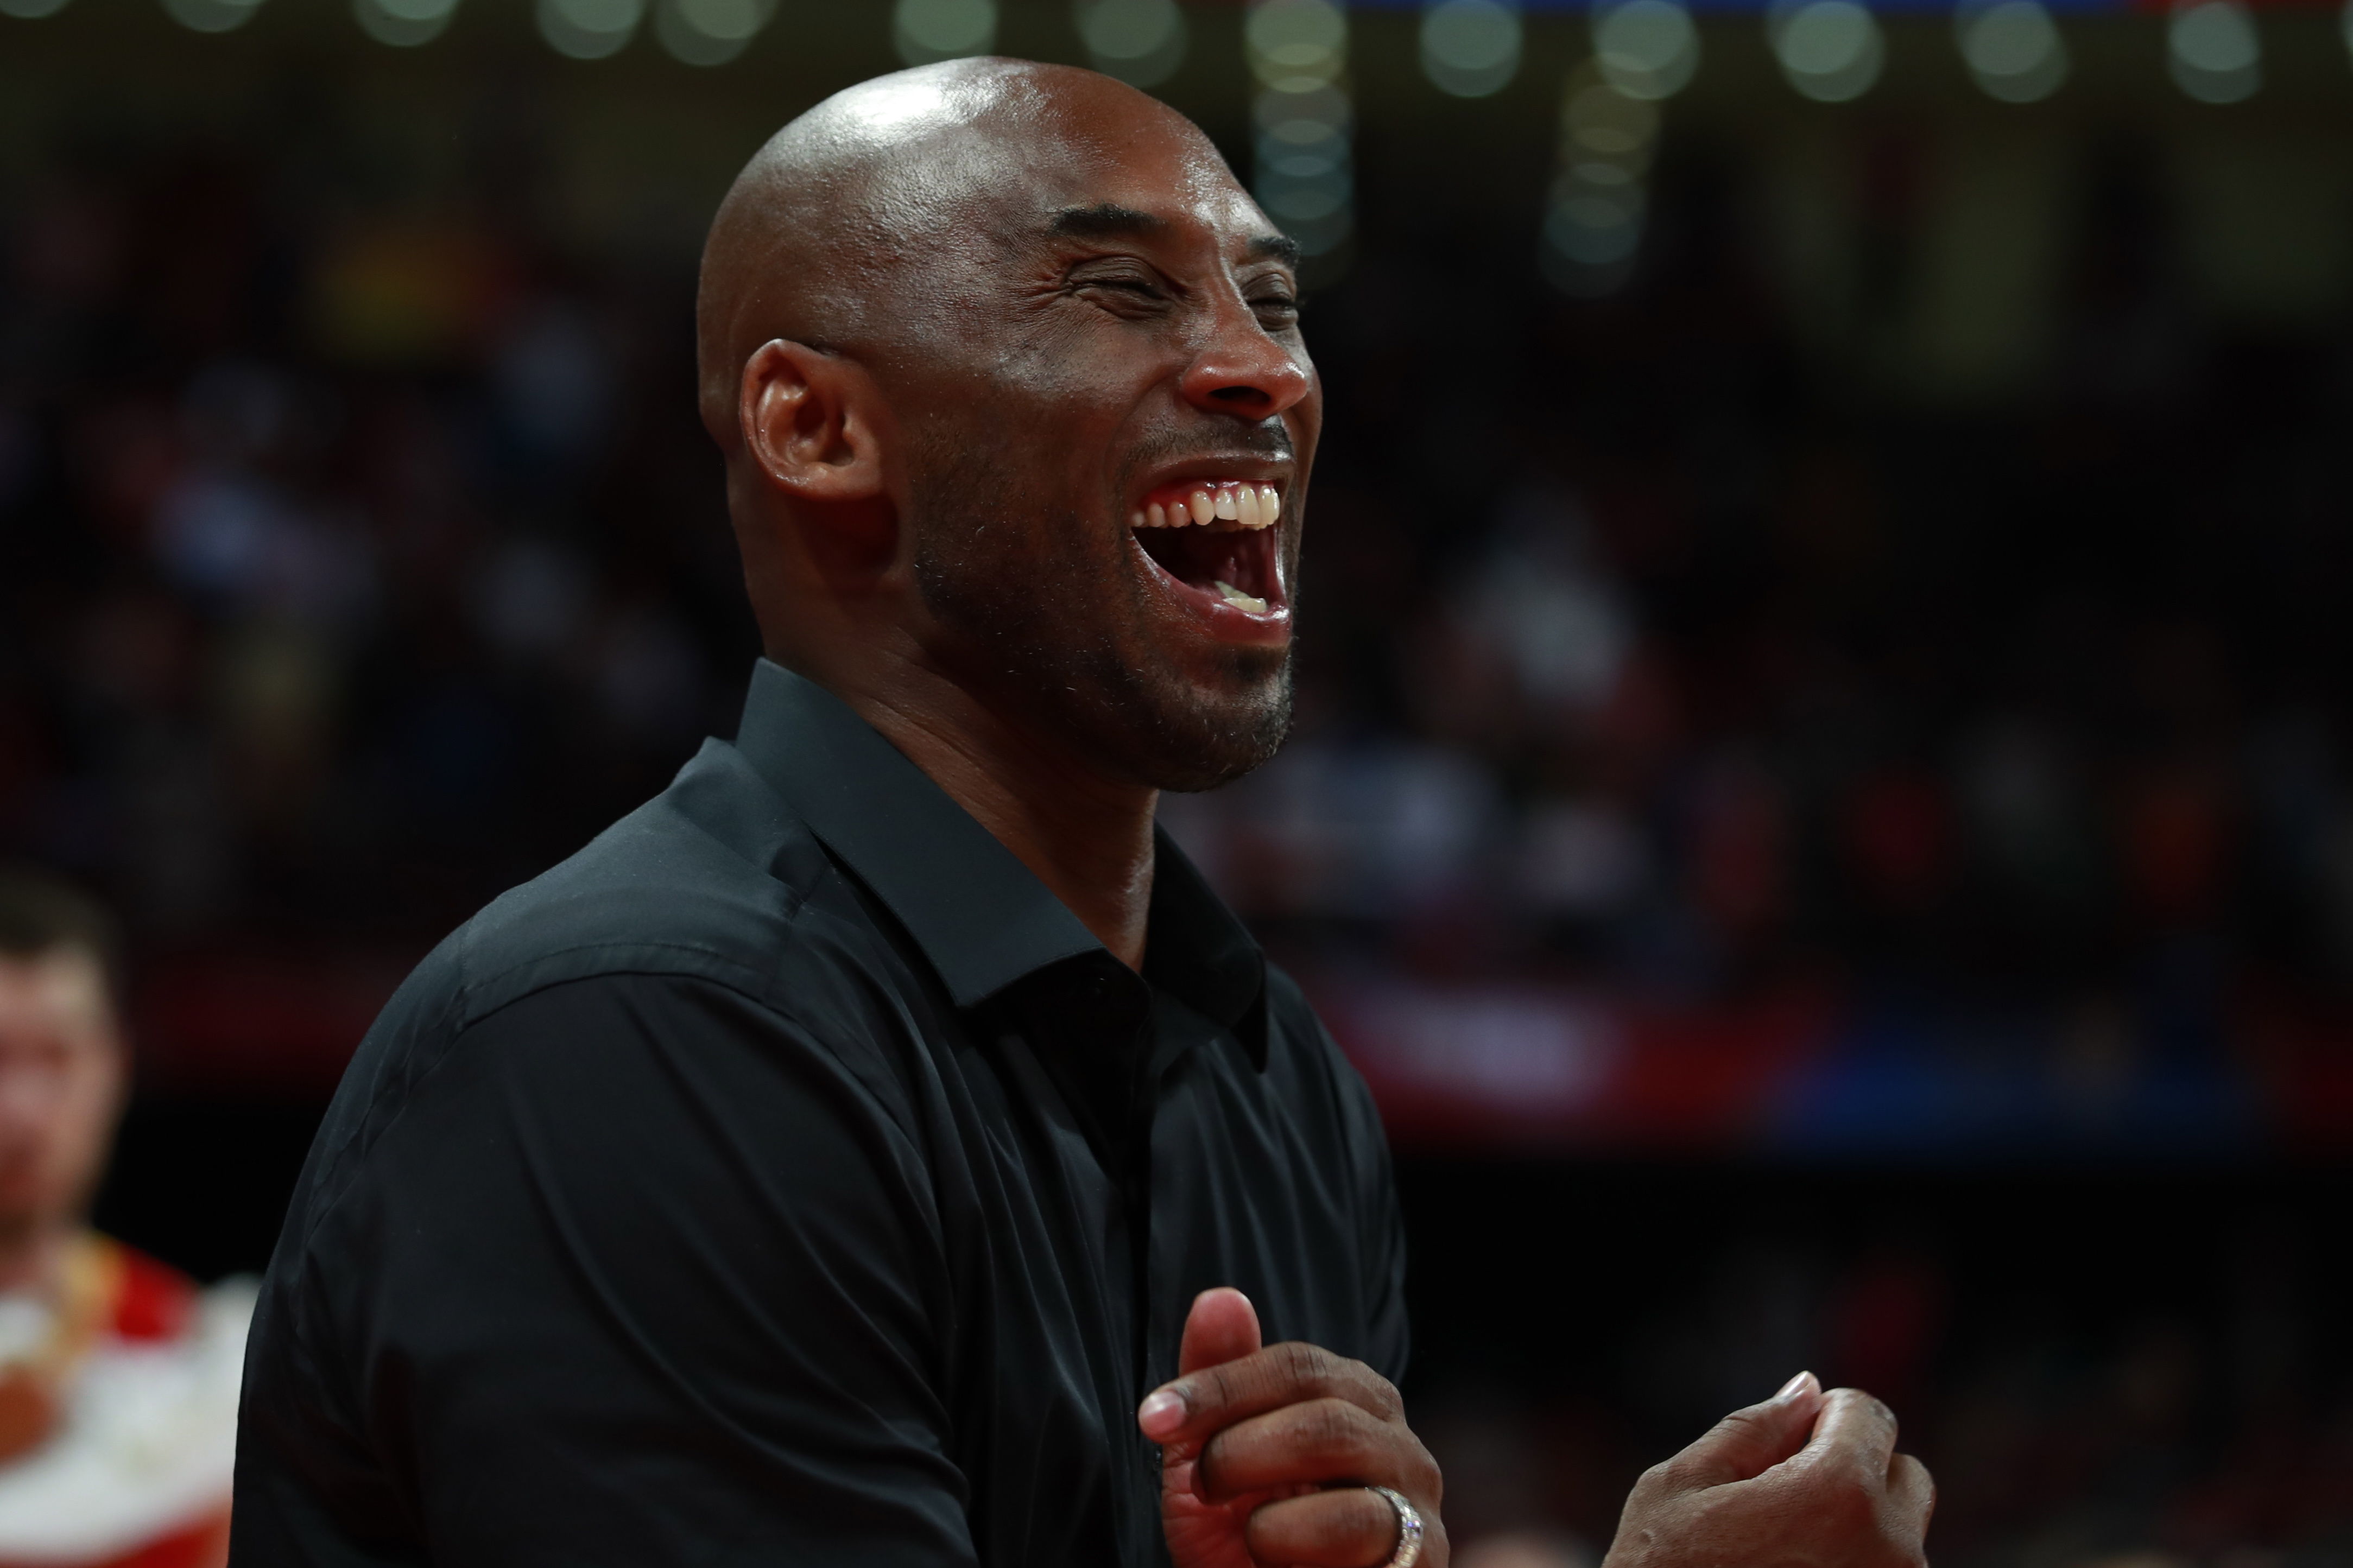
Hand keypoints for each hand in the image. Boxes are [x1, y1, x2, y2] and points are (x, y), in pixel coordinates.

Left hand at [1139, 1287, 1446, 1567]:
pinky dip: (1292, 1546)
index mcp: (1356, 1398)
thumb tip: (1220, 1297)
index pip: (1297, 1365)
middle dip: (1238, 1450)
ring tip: (1245, 1534)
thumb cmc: (1250, 1535)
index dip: (1220, 1385)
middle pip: (1323, 1415)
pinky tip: (1272, 1564)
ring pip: (1345, 1478)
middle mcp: (1399, 1442)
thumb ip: (1218, 1377)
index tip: (1155, 1416)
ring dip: (1266, 1512)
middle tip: (1203, 1486)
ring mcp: (1419, 1505)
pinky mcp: (1424, 1560)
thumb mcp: (1213, 1457)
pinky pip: (1357, 1534)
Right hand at [1603, 1373, 1933, 1567]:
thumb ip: (1752, 1430)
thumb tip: (1807, 1391)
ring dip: (1858, 1533)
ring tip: (1784, 1561)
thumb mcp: (1680, 1487)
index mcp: (1838, 1492)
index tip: (1784, 1451)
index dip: (1822, 1420)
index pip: (1869, 1414)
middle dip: (1856, 1474)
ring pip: (1901, 1537)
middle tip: (1786, 1508)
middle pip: (1904, 1474)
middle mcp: (1891, 1549)